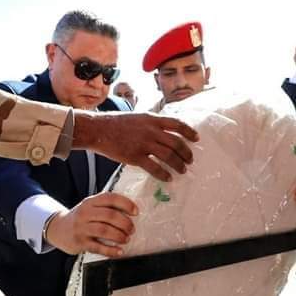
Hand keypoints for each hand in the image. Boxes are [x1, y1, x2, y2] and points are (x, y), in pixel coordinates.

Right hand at [45, 192, 136, 257]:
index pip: (110, 198)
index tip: (136, 212)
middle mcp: (85, 213)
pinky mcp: (80, 242)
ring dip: (119, 236)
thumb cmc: (81, 218)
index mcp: (90, 202)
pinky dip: (111, 250)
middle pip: (110, 215)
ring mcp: (82, 228)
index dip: (126, 204)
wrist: (59, 229)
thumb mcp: (90, 207)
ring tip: (126, 239)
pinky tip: (119, 251)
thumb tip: (131, 211)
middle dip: (125, 223)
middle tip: (131, 229)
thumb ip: (106, 207)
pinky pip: (98, 247)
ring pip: (104, 230)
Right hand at [73, 110, 198, 181]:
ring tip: (182, 170)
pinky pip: (154, 167)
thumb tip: (162, 131)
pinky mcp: (135, 157)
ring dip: (178, 164)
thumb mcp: (137, 117)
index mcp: (152, 119)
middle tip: (189, 160)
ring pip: (169, 156)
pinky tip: (168, 178)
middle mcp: (151, 131)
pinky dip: (164, 174)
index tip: (196, 138)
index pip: (177, 124)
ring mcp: (144, 144)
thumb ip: (151, 124)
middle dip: (186, 153)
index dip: (189, 131)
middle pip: (176, 143)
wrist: (99, 129)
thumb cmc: (116, 124)